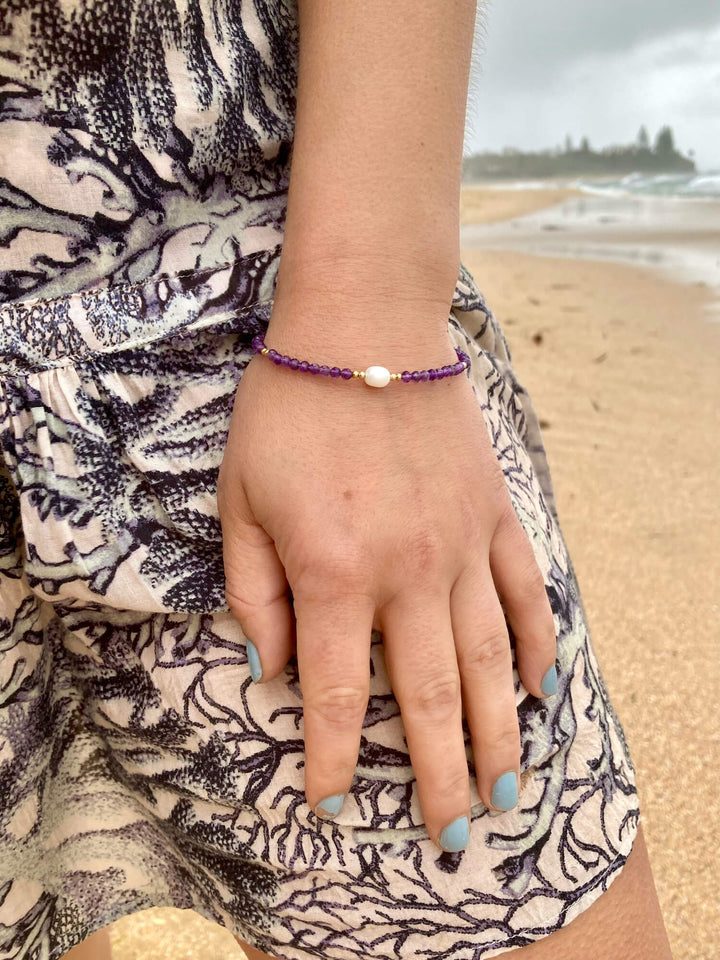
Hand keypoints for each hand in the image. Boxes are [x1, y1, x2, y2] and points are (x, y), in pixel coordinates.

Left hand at [217, 320, 556, 850]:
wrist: (366, 325)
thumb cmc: (290, 407)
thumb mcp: (240, 497)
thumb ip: (254, 590)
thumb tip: (270, 667)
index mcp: (333, 572)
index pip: (332, 693)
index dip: (328, 757)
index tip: (329, 804)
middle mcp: (407, 573)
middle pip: (427, 699)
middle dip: (436, 777)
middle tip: (450, 836)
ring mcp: (461, 546)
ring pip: (488, 662)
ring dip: (497, 735)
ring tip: (506, 791)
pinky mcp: (495, 515)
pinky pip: (524, 595)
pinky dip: (535, 648)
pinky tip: (538, 690)